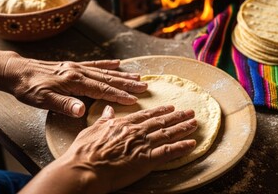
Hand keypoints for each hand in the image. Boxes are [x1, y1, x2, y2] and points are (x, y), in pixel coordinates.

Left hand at [3, 57, 147, 116]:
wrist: (16, 72)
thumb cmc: (29, 89)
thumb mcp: (43, 100)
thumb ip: (64, 105)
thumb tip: (82, 111)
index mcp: (74, 82)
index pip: (101, 90)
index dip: (118, 95)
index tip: (134, 100)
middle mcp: (79, 72)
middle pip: (108, 79)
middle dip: (127, 84)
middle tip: (145, 86)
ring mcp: (77, 67)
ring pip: (105, 72)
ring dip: (122, 75)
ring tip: (138, 77)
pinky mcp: (73, 66)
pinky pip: (95, 64)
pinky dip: (108, 64)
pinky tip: (117, 63)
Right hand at [20, 105, 196, 193]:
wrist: (84, 170)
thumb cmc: (83, 153)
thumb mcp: (92, 130)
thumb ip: (104, 119)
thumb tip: (109, 109)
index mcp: (123, 124)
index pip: (146, 115)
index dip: (160, 111)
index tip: (170, 107)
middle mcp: (136, 132)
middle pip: (161, 122)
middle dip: (177, 116)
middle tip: (190, 112)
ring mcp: (143, 145)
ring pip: (168, 133)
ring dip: (183, 128)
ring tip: (194, 123)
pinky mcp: (147, 160)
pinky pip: (169, 152)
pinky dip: (182, 146)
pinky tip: (192, 143)